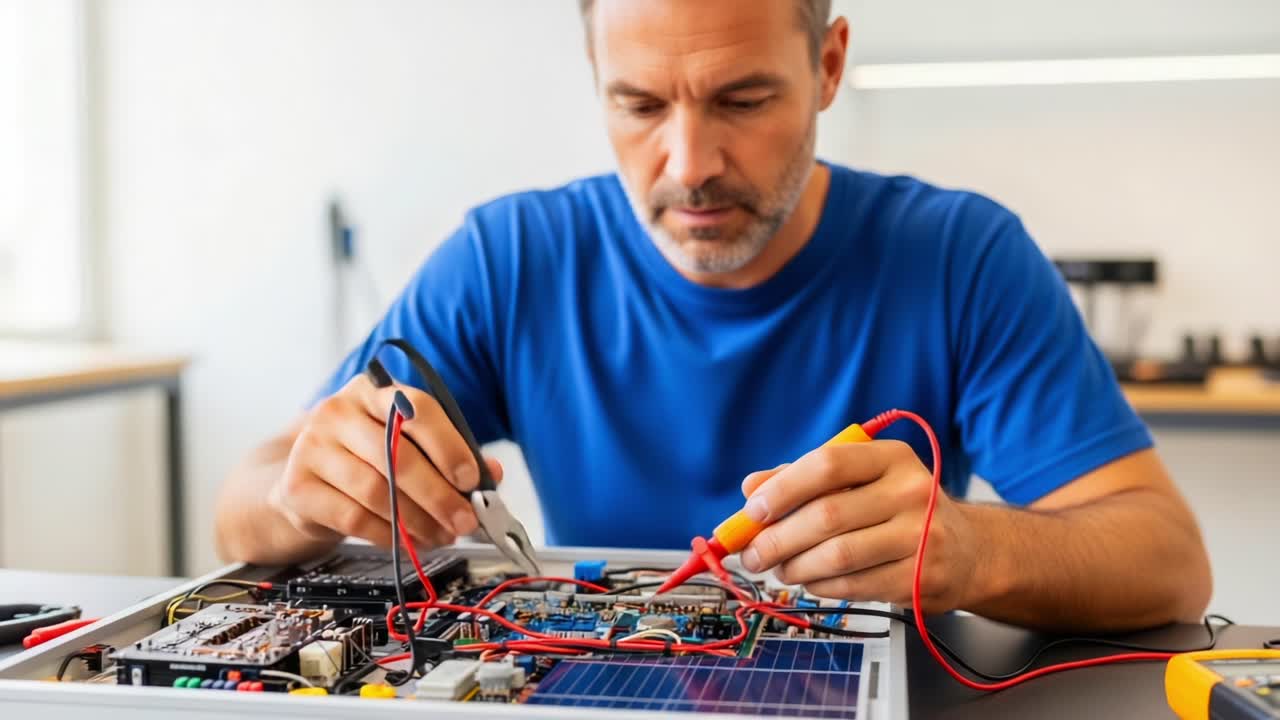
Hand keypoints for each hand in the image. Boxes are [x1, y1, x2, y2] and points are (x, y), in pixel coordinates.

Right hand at [267, 374, 502, 549]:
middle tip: (464, 521)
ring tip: (442, 536)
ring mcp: (312, 447)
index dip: (449, 446)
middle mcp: (338, 411)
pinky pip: (354, 518)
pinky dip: (389, 535)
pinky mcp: (298, 487)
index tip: (472, 480)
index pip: (416, 409)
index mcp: (372, 391)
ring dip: (417, 522)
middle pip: (397, 456)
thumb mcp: (405, 445)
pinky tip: (409, 542)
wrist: (303, 480)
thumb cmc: (365, 458)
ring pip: (376, 491)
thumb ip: (448, 454)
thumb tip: (491, 475)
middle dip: (439, 495)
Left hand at [737, 440, 979, 611]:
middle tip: (753, 553)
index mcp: (891, 457)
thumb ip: (805, 479)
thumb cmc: (899, 509)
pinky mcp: (921, 577)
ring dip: (795, 567)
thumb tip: (751, 486)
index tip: (753, 511)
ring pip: (837, 556)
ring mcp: (920, 537)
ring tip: (780, 569)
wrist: (968, 550)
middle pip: (826, 516)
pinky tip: (811, 582)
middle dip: (777, 539)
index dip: (782, 489)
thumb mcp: (860, 481)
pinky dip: (820, 587)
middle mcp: (911, 491)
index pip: (827, 464)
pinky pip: (854, 586)